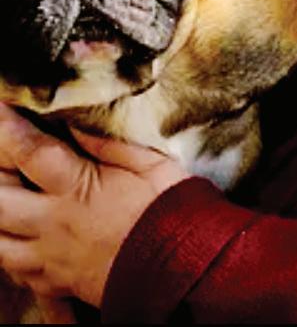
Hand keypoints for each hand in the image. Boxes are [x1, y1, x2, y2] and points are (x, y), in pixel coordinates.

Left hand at [0, 104, 188, 307]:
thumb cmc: (171, 210)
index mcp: (77, 190)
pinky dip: (8, 249)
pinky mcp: (57, 282)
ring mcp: (51, 257)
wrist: (185, 269)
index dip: (8, 126)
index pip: (30, 151)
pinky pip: (15, 271)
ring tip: (6, 193)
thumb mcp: (149, 162)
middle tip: (3, 154)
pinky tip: (17, 234)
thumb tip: (75, 120)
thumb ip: (107, 141)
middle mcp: (55, 224)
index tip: (1, 106)